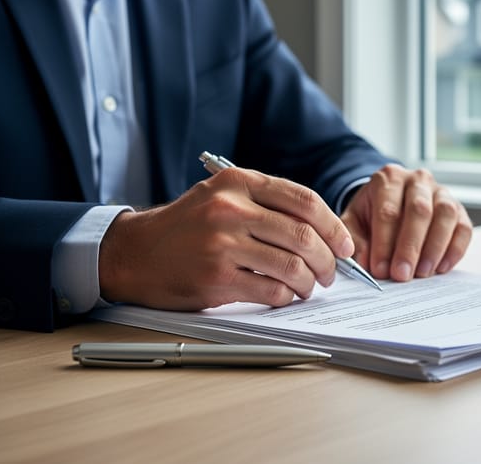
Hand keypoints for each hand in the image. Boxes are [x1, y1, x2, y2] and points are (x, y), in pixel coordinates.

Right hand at [98, 167, 354, 309]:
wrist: (134, 253)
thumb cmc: (186, 227)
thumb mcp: (222, 197)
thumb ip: (266, 203)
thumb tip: (323, 230)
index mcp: (238, 183)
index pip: (304, 200)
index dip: (334, 225)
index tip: (346, 244)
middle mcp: (231, 209)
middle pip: (303, 236)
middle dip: (328, 259)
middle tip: (331, 273)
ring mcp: (222, 244)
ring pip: (292, 267)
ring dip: (310, 283)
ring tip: (309, 287)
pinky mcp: (216, 278)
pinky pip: (271, 291)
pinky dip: (286, 297)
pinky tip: (284, 296)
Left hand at [340, 164, 472, 280]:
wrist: (391, 202)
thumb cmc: (372, 213)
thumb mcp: (353, 221)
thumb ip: (353, 239)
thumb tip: (364, 261)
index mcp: (389, 178)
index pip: (388, 211)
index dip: (384, 243)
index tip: (380, 269)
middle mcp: (418, 180)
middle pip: (419, 210)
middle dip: (410, 247)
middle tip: (402, 275)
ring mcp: (442, 193)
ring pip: (445, 215)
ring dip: (434, 248)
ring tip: (422, 273)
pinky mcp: (459, 210)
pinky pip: (463, 228)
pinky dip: (454, 250)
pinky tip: (440, 268)